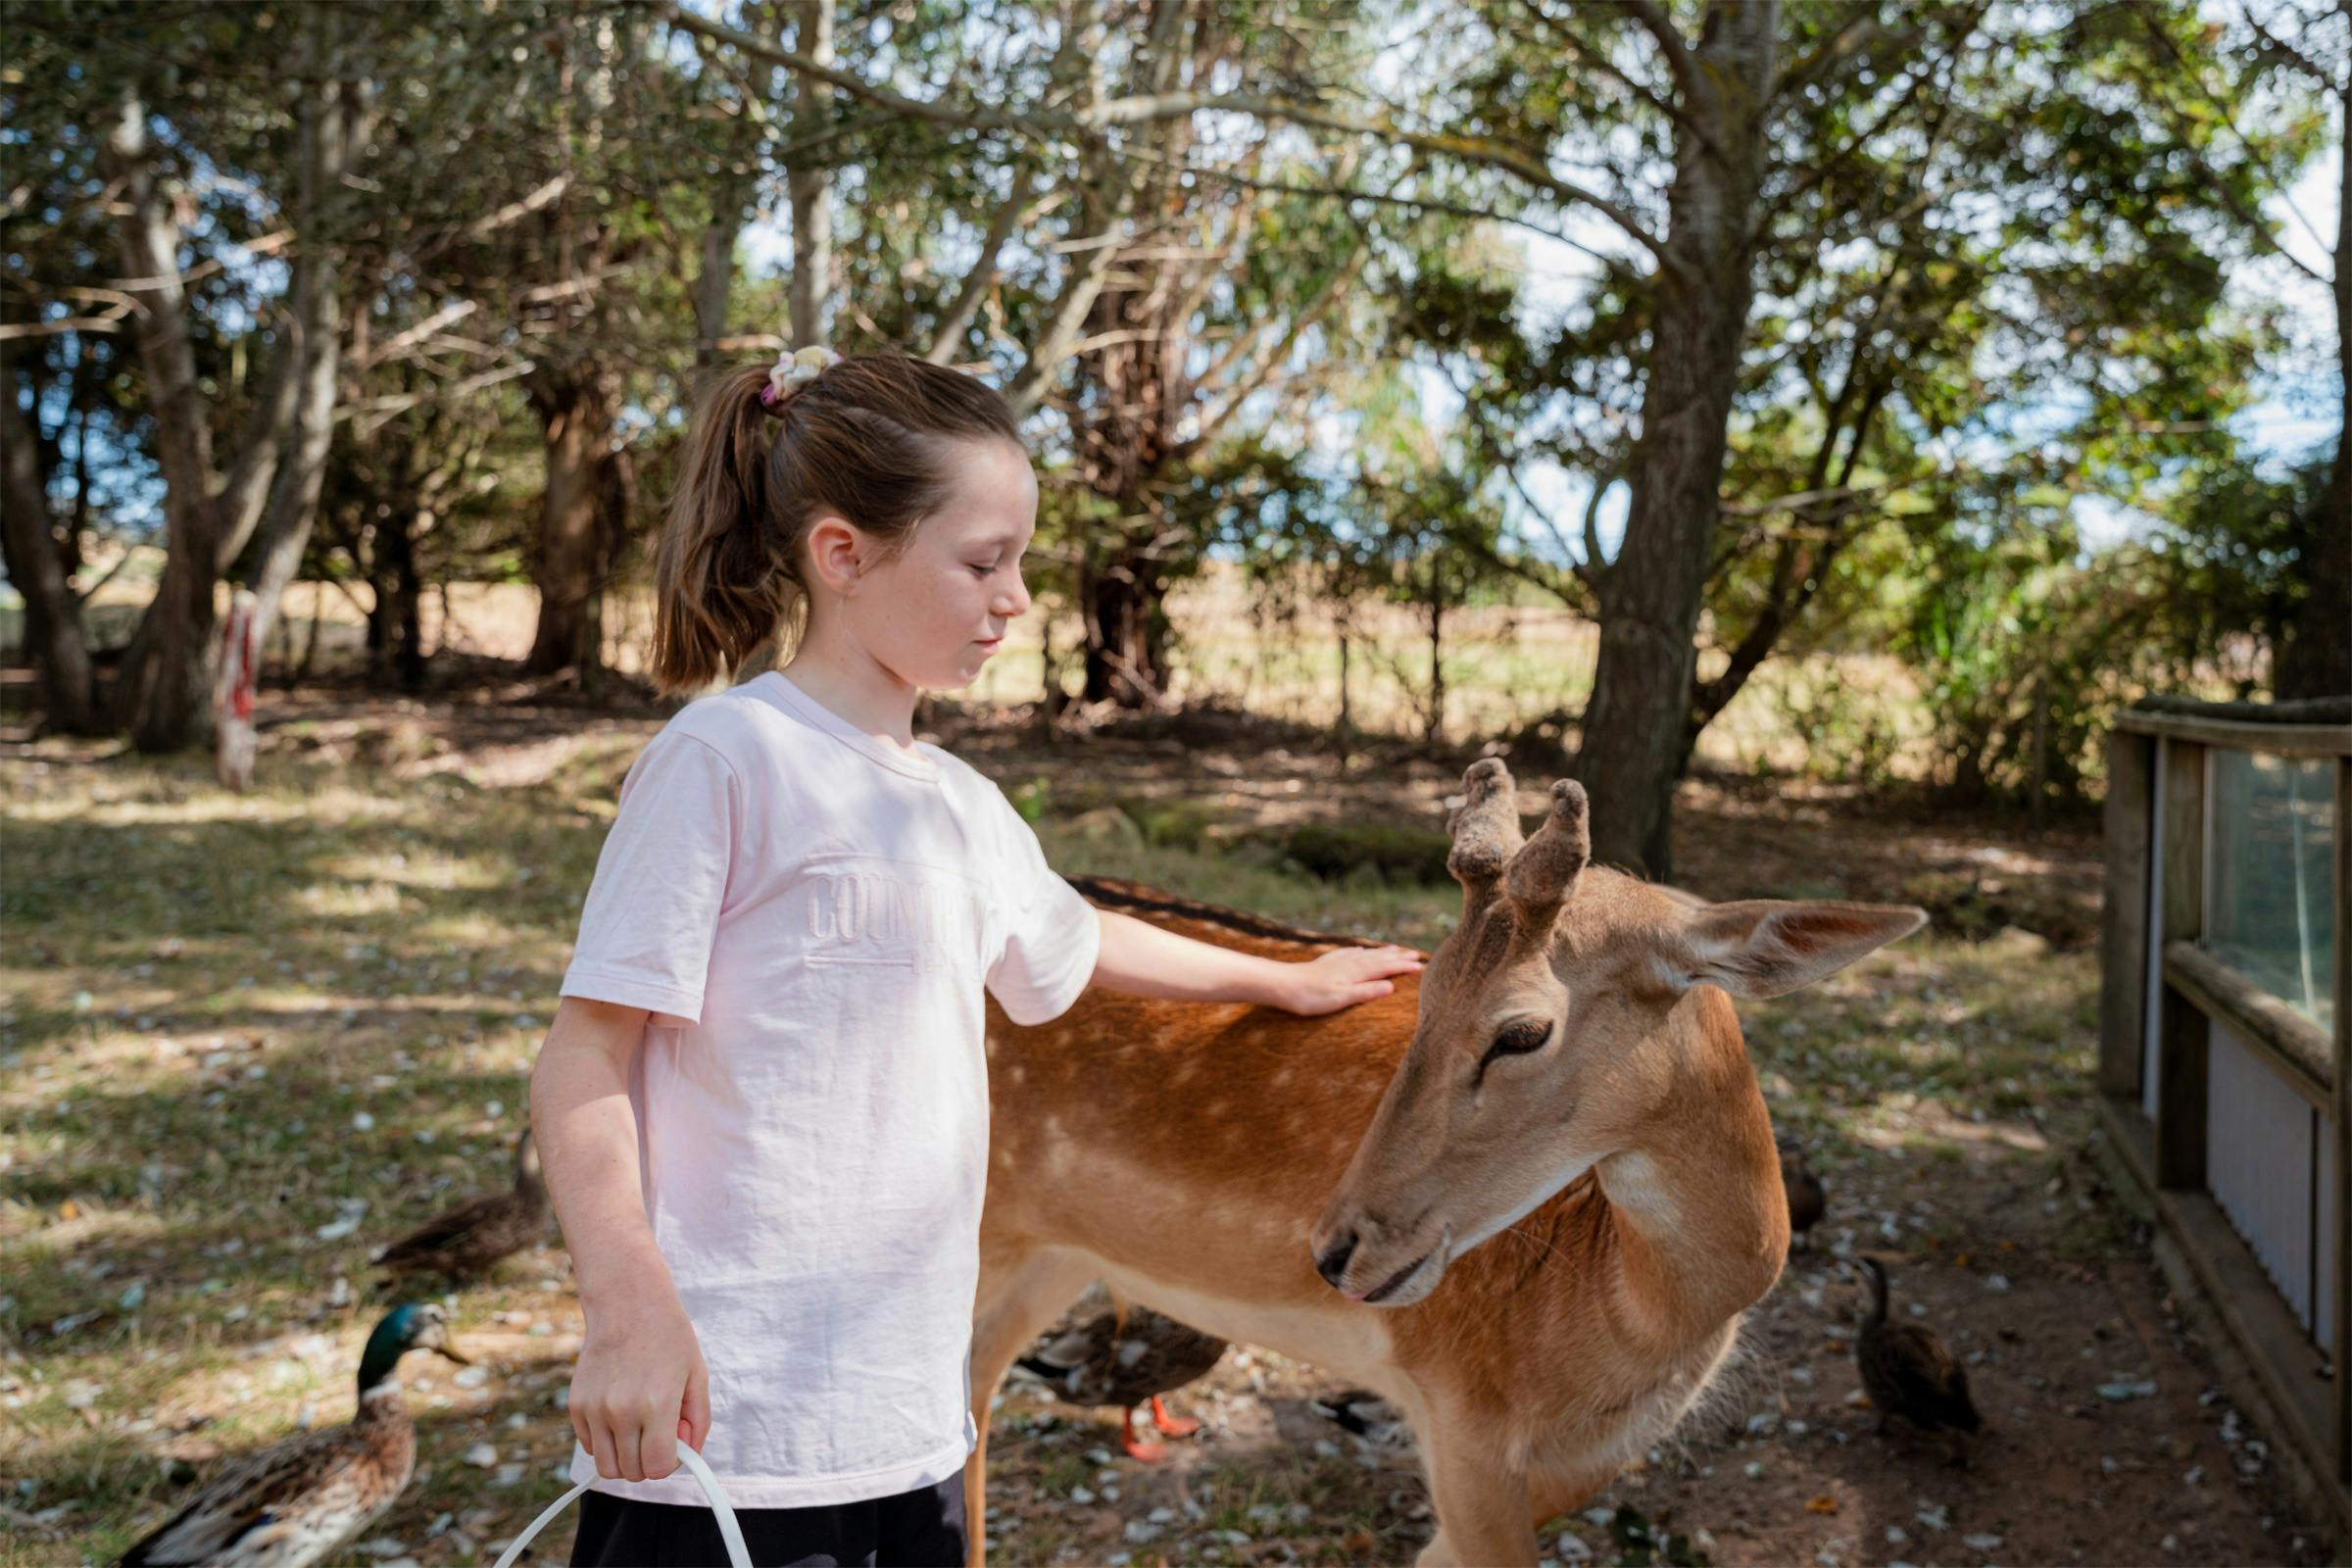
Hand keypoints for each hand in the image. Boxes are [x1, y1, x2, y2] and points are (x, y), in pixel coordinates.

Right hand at [570, 1287, 710, 1482]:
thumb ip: (698, 1420)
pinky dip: (605, 1441)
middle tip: (657, 1436)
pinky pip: (590, 1446)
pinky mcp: (576, 1406)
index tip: (673, 1446)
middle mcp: (622, 1411)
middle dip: (648, 1463)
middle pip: (631, 1473)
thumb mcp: (696, 1375)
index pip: (658, 1468)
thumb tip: (687, 1456)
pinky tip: (618, 1414)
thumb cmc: (668, 1338)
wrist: (627, 1304)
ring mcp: (594, 1410)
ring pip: (606, 1467)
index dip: (670, 1464)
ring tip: (637, 1430)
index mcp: (657, 1404)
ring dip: (624, 1458)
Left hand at [1275, 944, 1425, 1015]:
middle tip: (1416, 954)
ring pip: (1365, 954)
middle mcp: (1349, 963)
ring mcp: (1337, 961)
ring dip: (1381, 952)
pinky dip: (1359, 951)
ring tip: (1395, 949)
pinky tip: (1360, 949)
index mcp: (1355, 972)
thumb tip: (1391, 987)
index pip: (1385, 968)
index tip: (1421, 966)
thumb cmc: (1310, 997)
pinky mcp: (1327, 962)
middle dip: (1397, 956)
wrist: (1282, 985)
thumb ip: (1365, 992)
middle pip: (1378, 958)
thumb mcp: (1341, 999)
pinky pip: (1349, 953)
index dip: (1403, 966)